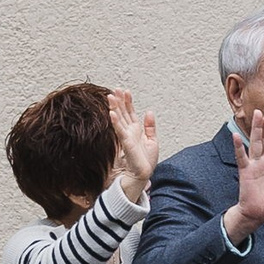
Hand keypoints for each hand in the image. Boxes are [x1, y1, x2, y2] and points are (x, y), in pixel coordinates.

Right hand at [109, 90, 159, 204]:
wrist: (143, 174)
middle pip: (122, 113)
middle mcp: (129, 131)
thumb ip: (150, 126)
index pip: (130, 112)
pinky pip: (120, 130)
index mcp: (135, 130)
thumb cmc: (146, 161)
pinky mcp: (126, 143)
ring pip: (119, 119)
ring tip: (111, 97)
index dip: (127, 102)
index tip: (125, 91)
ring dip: (114, 108)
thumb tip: (149, 111)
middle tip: (115, 89)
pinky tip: (112, 113)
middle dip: (119, 101)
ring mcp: (126, 137)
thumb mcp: (152, 140)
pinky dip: (116, 122)